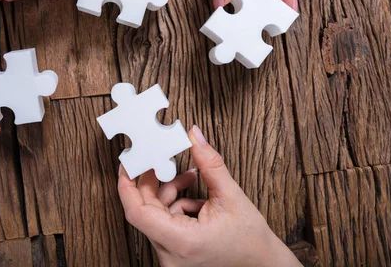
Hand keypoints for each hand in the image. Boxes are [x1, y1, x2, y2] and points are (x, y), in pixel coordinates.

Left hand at [118, 126, 299, 266]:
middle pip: (145, 211)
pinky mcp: (174, 254)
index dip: (128, 185)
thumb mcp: (231, 196)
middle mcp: (170, 254)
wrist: (262, 264)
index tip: (128, 163)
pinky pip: (164, 224)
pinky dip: (175, 206)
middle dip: (154, 182)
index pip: (137, 212)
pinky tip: (195, 199)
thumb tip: (194, 136)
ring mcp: (170, 257)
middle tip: (162, 159)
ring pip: (155, 216)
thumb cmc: (250, 240)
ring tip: (189, 178)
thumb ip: (210, 164)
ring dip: (169, 192)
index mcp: (181, 241)